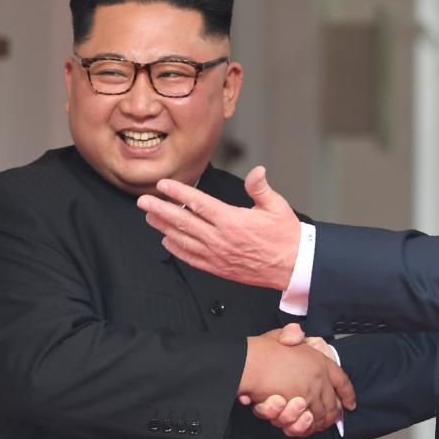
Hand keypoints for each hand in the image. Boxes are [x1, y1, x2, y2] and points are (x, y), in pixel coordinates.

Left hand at [136, 166, 298, 289]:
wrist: (293, 266)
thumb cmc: (286, 236)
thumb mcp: (277, 206)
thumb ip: (260, 188)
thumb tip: (257, 171)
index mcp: (233, 220)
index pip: (198, 204)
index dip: (178, 193)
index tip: (164, 185)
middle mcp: (221, 238)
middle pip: (184, 221)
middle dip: (161, 210)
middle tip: (144, 201)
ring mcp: (218, 255)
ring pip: (184, 240)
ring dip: (164, 228)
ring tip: (149, 218)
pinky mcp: (219, 268)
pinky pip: (192, 258)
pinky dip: (177, 249)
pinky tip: (167, 241)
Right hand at [238, 326, 354, 434]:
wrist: (252, 362)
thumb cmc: (263, 350)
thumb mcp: (281, 336)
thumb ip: (292, 334)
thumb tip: (297, 334)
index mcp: (319, 361)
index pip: (341, 380)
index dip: (347, 393)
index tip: (350, 403)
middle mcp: (319, 378)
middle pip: (333, 402)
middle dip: (333, 414)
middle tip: (331, 420)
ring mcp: (311, 392)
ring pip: (321, 414)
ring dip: (320, 422)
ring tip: (318, 426)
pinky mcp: (299, 405)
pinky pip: (309, 421)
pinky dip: (308, 427)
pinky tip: (306, 426)